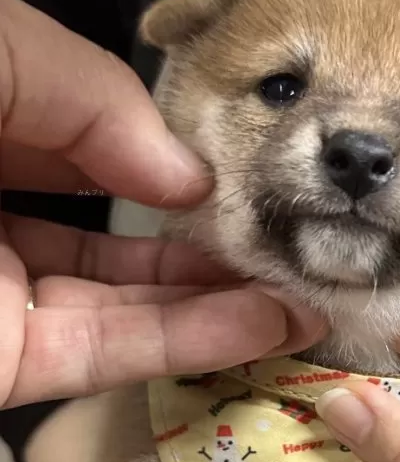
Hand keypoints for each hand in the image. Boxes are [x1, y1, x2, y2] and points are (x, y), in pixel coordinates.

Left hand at [0, 0, 325, 407]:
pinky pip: (110, 348)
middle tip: (294, 238)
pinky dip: (193, 339)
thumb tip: (186, 177)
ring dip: (224, 298)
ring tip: (307, 295)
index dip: (175, 150)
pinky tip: (266, 324)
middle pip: (126, 224)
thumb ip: (93, 99)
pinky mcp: (1, 362)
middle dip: (213, 234)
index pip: (100, 136)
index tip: (245, 165)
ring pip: (129, 295)